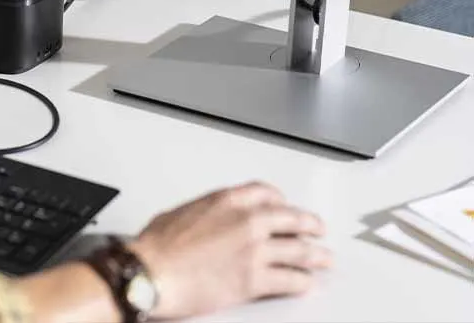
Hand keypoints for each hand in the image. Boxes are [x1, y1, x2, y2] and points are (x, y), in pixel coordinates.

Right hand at [128, 181, 331, 319]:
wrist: (151, 273)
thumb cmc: (156, 247)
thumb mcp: (180, 213)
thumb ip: (205, 212)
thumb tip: (208, 220)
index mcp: (227, 200)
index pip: (267, 193)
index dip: (282, 201)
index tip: (286, 207)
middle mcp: (247, 221)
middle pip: (292, 219)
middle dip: (309, 225)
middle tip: (317, 229)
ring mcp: (254, 250)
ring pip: (299, 250)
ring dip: (316, 255)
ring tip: (324, 259)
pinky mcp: (255, 279)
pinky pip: (290, 280)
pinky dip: (302, 282)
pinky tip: (306, 283)